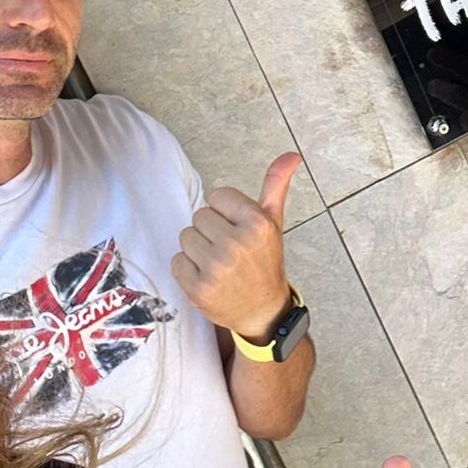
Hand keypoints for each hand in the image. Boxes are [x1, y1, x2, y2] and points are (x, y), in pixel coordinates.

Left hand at [172, 153, 300, 340]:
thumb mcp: (273, 223)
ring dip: (198, 249)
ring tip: (218, 263)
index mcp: (256, 223)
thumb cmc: (265, 263)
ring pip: (186, 237)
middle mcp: (236, 244)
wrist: (263, 312)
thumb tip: (291, 155)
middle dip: (211, 230)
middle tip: (229, 249)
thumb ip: (275, 186)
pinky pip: (176, 261)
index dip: (225, 212)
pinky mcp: (198, 289)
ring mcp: (216, 268)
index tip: (237, 229)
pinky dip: (187, 269)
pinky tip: (207, 277)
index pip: (217, 196)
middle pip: (199, 216)